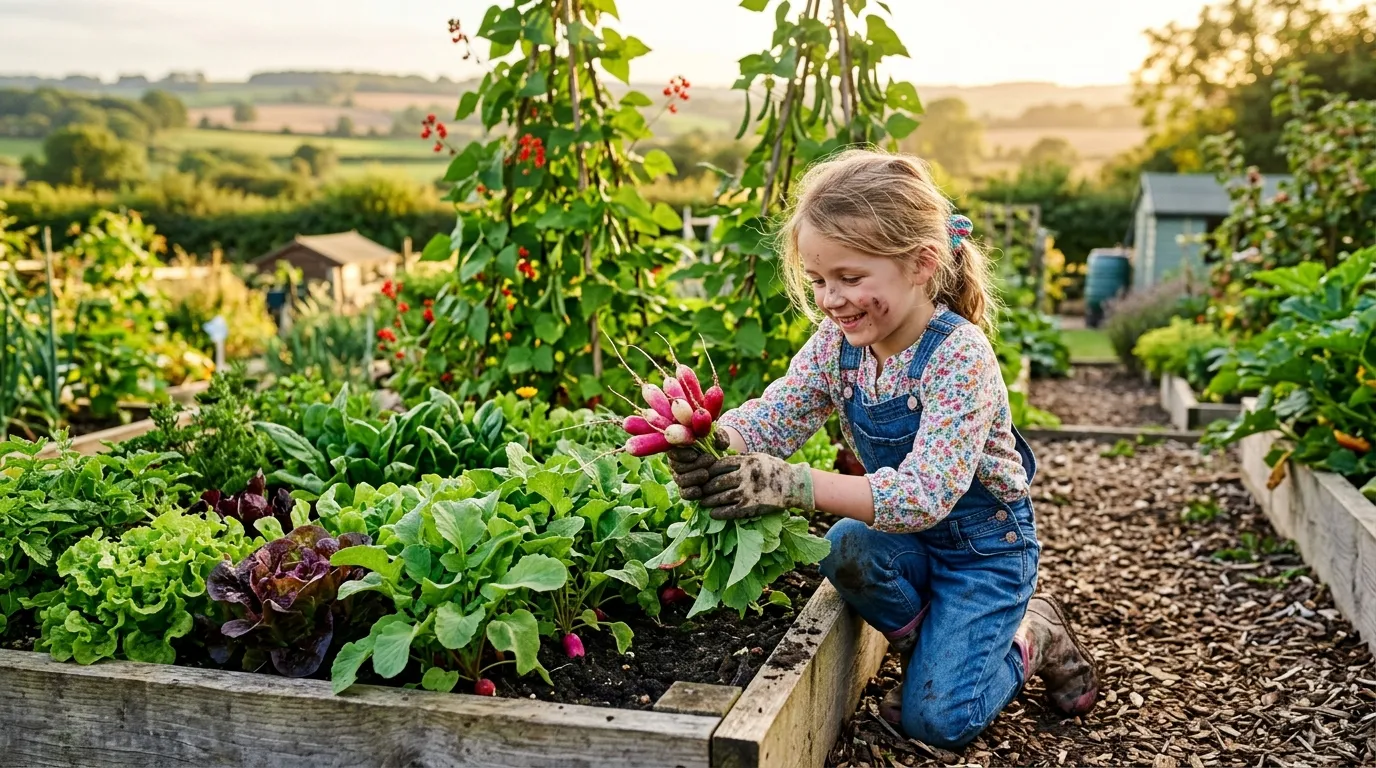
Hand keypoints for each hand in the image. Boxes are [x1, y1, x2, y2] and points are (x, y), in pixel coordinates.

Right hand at [667, 429, 730, 497]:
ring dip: (693, 477)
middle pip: (676, 466)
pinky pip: (684, 494)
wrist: (722, 460)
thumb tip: (720, 444)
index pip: (672, 451)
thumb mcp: (719, 437)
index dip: (681, 454)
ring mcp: (680, 477)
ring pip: (680, 480)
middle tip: (709, 460)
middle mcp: (676, 463)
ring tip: (706, 474)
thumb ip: (720, 437)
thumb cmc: (716, 444)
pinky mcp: (687, 490)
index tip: (695, 455)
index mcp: (679, 447)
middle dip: (693, 465)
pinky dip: (691, 493)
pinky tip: (700, 490)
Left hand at [694, 453, 814, 519]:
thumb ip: (741, 458)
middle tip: (699, 490)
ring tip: (703, 502)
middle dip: (705, 487)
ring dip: (709, 501)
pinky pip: (730, 511)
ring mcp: (747, 492)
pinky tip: (713, 513)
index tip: (703, 474)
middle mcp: (745, 476)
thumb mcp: (758, 457)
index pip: (719, 465)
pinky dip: (719, 513)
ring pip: (720, 497)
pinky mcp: (751, 507)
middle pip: (717, 481)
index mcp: (746, 462)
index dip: (708, 470)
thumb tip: (722, 460)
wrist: (794, 485)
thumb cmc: (775, 469)